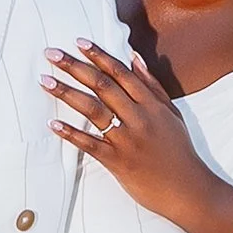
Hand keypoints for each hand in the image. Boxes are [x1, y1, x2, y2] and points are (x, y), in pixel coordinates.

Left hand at [42, 41, 224, 232]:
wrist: (187, 189)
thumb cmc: (179, 151)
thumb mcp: (171, 114)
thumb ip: (152, 85)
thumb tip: (135, 58)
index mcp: (151, 104)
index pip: (121, 73)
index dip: (98, 56)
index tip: (79, 42)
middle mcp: (139, 117)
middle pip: (102, 86)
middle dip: (75, 67)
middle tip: (51, 54)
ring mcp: (127, 139)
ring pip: (93, 110)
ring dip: (67, 94)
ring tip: (46, 82)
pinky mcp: (118, 161)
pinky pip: (90, 144)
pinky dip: (71, 133)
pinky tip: (53, 124)